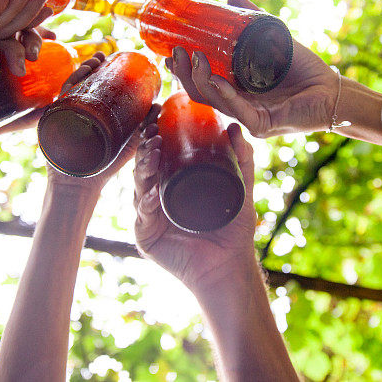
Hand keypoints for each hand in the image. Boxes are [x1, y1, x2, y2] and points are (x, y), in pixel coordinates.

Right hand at [45, 53, 162, 191]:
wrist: (86, 184)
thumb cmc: (106, 163)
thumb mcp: (128, 141)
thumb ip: (143, 124)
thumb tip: (159, 103)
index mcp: (90, 111)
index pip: (89, 83)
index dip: (95, 68)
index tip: (106, 56)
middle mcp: (75, 111)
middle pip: (78, 82)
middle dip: (88, 66)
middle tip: (100, 57)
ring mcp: (64, 118)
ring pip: (68, 88)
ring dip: (79, 72)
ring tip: (92, 63)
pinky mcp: (55, 127)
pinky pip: (59, 104)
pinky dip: (66, 90)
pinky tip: (74, 80)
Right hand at [133, 122, 256, 291]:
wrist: (230, 264)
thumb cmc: (232, 228)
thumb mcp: (241, 186)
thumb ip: (242, 158)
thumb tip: (235, 127)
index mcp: (170, 185)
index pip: (156, 155)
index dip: (152, 136)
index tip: (156, 117)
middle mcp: (156, 199)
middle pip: (143, 168)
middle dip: (144, 149)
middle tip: (154, 135)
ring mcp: (149, 217)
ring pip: (139, 188)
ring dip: (143, 170)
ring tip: (153, 155)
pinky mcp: (146, 237)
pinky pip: (142, 217)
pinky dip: (146, 204)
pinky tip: (152, 194)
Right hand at [167, 0, 340, 137]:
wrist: (333, 90)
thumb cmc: (305, 69)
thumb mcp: (274, 39)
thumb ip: (252, 20)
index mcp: (237, 89)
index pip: (204, 82)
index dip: (186, 69)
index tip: (172, 50)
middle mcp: (239, 105)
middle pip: (202, 93)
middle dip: (185, 74)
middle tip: (174, 53)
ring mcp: (248, 118)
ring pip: (214, 101)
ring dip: (200, 80)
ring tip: (193, 57)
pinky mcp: (262, 126)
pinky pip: (238, 110)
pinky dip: (225, 94)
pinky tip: (216, 79)